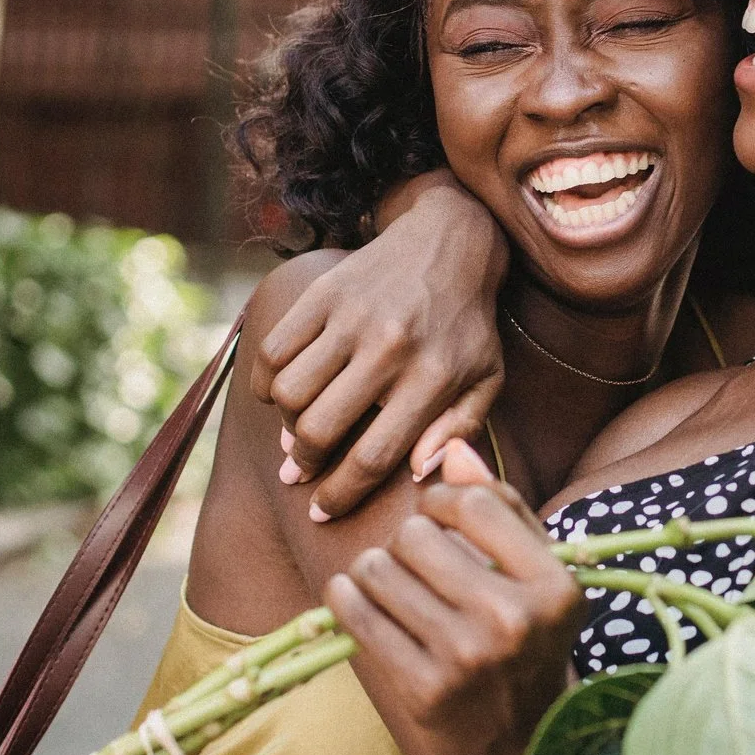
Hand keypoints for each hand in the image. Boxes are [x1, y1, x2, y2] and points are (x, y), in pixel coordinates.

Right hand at [258, 171, 508, 519]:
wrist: (448, 242)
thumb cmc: (467, 326)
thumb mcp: (486, 380)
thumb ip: (458, 430)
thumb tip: (417, 475)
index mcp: (433, 378)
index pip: (372, 457)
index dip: (339, 495)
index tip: (321, 512)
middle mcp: (389, 348)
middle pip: (318, 430)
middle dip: (303, 464)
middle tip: (301, 472)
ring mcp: (351, 317)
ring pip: (287, 393)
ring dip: (284, 423)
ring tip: (298, 429)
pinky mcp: (323, 293)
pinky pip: (272, 351)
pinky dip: (267, 381)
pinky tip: (283, 390)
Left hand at [326, 444, 584, 754]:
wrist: (525, 745)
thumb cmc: (529, 643)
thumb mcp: (537, 576)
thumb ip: (502, 508)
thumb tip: (450, 447)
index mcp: (553, 586)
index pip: (473, 504)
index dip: (441, 500)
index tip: (435, 516)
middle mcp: (513, 621)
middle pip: (417, 534)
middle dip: (407, 541)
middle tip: (416, 565)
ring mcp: (465, 659)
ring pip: (378, 569)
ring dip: (374, 569)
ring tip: (390, 585)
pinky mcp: (422, 691)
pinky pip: (356, 614)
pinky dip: (347, 598)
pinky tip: (359, 599)